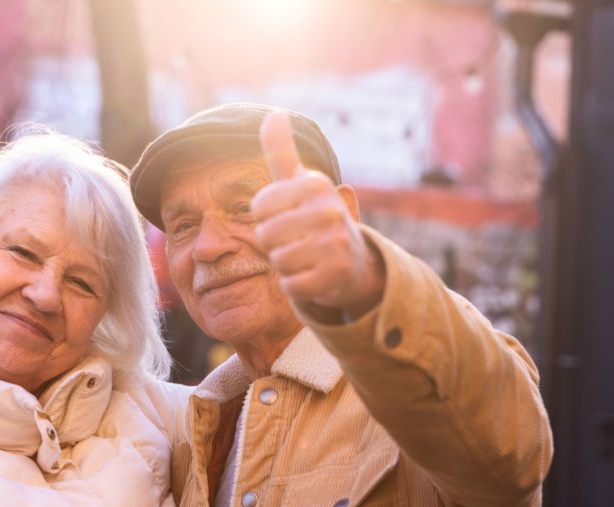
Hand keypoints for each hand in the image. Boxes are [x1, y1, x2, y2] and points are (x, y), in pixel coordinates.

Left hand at [250, 111, 383, 318]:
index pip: (259, 207)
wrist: (354, 261)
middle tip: (299, 240)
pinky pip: (291, 285)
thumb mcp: (300, 183)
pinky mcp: (335, 276)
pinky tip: (314, 276)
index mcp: (315, 184)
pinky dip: (296, 286)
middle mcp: (329, 210)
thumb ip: (281, 151)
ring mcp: (335, 244)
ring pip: (278, 261)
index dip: (267, 217)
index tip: (289, 215)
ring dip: (286, 265)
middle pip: (265, 235)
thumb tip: (274, 114)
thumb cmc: (315, 217)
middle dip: (275, 244)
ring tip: (306, 257)